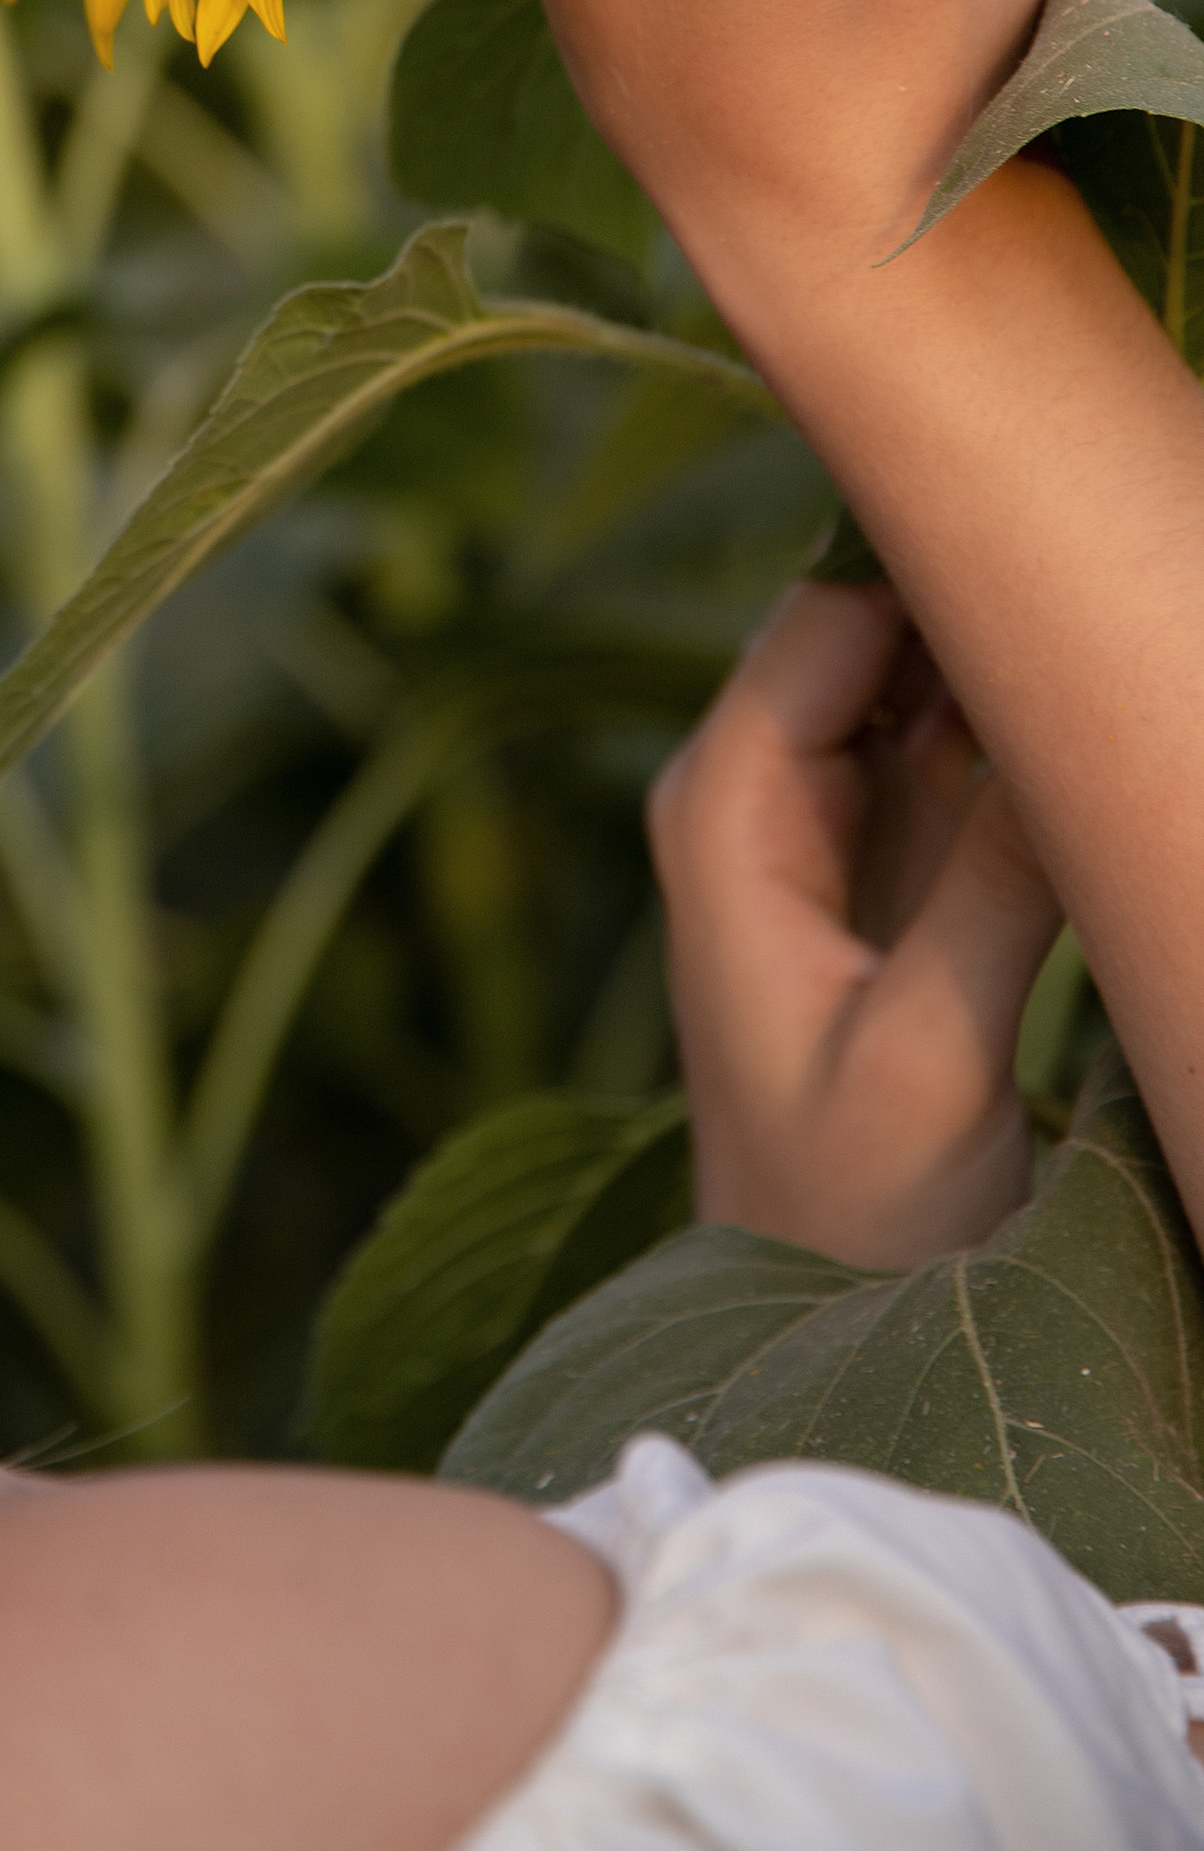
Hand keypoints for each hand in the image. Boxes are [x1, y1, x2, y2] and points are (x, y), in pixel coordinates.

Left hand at [651, 580, 1060, 1267]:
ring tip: (1125, 641)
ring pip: (930, 677)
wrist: (829, 1332)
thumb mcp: (929, 1058)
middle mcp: (755, 790)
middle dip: (987, 593)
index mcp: (724, 811)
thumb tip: (1070, 723)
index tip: (1063, 518)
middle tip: (1115, 577)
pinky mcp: (899, 866)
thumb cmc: (849, 1220)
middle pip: (878, 620)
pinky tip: (1105, 719)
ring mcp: (827, 822)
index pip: (830, 611)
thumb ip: (997, 888)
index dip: (936, 550)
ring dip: (1014, 659)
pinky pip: (967, 749)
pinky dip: (1027, 729)